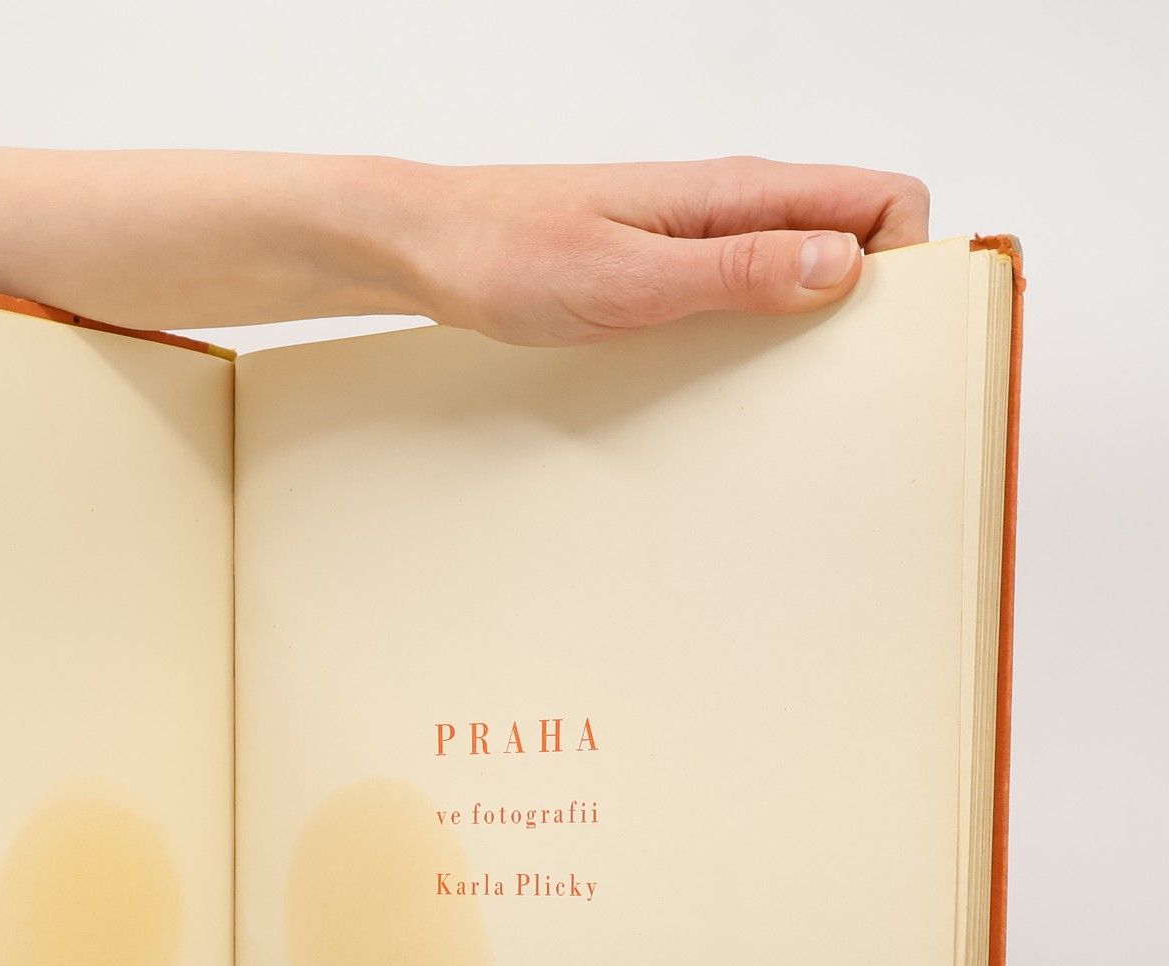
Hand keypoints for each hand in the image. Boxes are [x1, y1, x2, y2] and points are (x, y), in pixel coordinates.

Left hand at [402, 155, 930, 344]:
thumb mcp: (629, 278)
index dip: (911, 262)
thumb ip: (735, 271)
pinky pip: (748, 294)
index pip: (883, 200)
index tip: (895, 335)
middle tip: (850, 381)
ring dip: (816, 325)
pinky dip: (763, 331)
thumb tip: (841, 265)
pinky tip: (739, 379)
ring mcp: (703, 239)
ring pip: (804, 271)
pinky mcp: (672, 270)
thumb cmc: (512, 251)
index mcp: (739, 192)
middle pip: (856, 241)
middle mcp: (734, 207)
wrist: (433, 246)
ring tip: (800, 393)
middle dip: (873, 305)